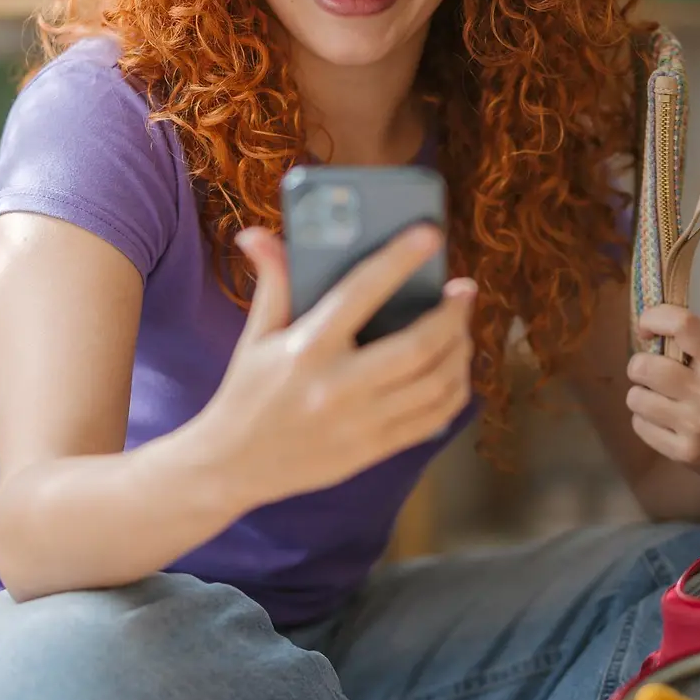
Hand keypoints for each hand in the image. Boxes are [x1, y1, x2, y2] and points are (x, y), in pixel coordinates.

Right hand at [191, 225, 475, 507]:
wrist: (235, 464)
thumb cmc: (247, 393)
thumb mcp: (255, 336)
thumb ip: (273, 283)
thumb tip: (257, 235)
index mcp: (307, 348)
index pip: (361, 292)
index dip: (400, 260)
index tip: (430, 235)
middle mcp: (338, 385)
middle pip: (418, 346)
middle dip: (452, 316)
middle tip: (464, 293)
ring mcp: (361, 421)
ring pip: (436, 384)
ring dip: (460, 352)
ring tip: (461, 329)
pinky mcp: (374, 449)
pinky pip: (433, 419)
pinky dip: (454, 391)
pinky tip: (454, 371)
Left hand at [627, 305, 699, 493]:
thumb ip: (698, 350)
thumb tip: (652, 329)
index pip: (684, 326)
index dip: (655, 317)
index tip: (646, 325)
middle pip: (644, 367)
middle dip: (639, 365)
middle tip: (649, 370)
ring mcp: (695, 426)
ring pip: (636, 398)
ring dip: (641, 395)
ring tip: (658, 398)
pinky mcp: (683, 452)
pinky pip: (640, 425)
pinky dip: (645, 420)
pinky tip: (663, 421)